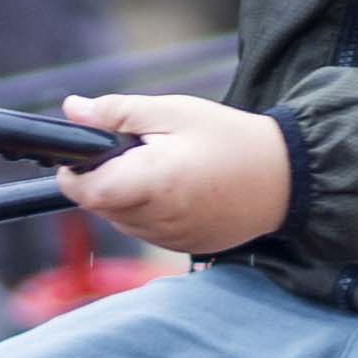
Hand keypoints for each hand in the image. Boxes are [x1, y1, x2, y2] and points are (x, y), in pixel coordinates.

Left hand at [56, 92, 291, 257]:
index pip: (87, 191)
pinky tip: (175, 188)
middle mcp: (157, 219)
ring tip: (162, 167)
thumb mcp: (175, 111)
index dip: (75, 173)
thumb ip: (118, 112)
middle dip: (103, 177)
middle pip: (100, 205)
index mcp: (153, 182)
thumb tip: (72, 110)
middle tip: (137, 150)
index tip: (85, 153)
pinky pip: (144, 230)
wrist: (284, 179)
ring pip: (119, 220)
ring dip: (125, 194)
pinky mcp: (180, 247)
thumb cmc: (230, 139)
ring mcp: (168, 239)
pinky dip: (147, 209)